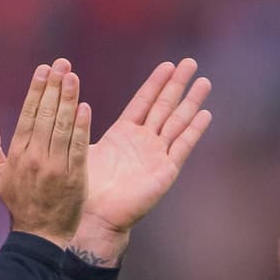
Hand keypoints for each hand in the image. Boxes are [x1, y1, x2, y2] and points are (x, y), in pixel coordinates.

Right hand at [0, 58, 90, 248]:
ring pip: (62, 127)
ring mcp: (55, 167)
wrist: (40, 234)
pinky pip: (78, 148)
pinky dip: (81, 127)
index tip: (44, 70)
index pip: (28, 115)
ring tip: (73, 77)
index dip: (36, 90)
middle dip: (54, 87)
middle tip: (62, 64)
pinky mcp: (74, 177)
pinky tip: (84, 108)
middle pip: (45, 116)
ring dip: (68, 100)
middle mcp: (35, 157)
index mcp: (17, 154)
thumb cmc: (18, 203)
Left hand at [70, 59, 211, 262]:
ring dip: (191, 102)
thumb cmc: (86, 187)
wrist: (96, 216)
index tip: (168, 64)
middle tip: (191, 63)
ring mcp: (157, 155)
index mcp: (124, 134)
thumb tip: (74, 103)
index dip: (155, 83)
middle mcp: (144, 142)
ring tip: (204, 82)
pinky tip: (205, 115)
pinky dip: (194, 131)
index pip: (144, 101)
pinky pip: (182, 147)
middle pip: (164, 106)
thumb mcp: (83, 148)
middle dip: (177, 85)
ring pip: (177, 122)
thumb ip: (82, 126)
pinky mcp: (165, 171)